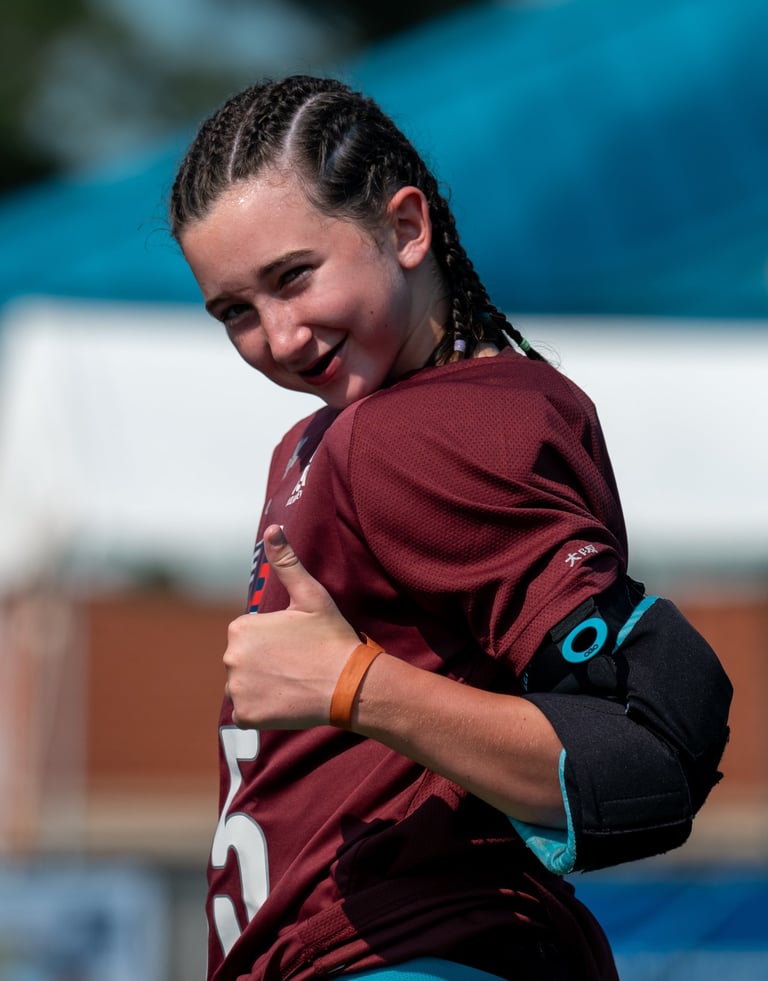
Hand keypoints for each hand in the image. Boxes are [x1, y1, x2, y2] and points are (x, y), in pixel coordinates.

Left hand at [224, 524, 360, 728]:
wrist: (349, 684)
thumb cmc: (331, 637)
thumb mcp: (311, 596)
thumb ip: (287, 563)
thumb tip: (273, 528)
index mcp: (241, 628)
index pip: (248, 635)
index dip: (273, 639)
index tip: (296, 644)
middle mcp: (231, 658)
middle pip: (244, 660)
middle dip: (264, 662)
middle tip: (297, 664)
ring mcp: (236, 689)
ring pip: (244, 685)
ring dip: (262, 685)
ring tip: (293, 682)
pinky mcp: (245, 716)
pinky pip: (246, 711)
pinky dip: (262, 708)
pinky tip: (286, 700)